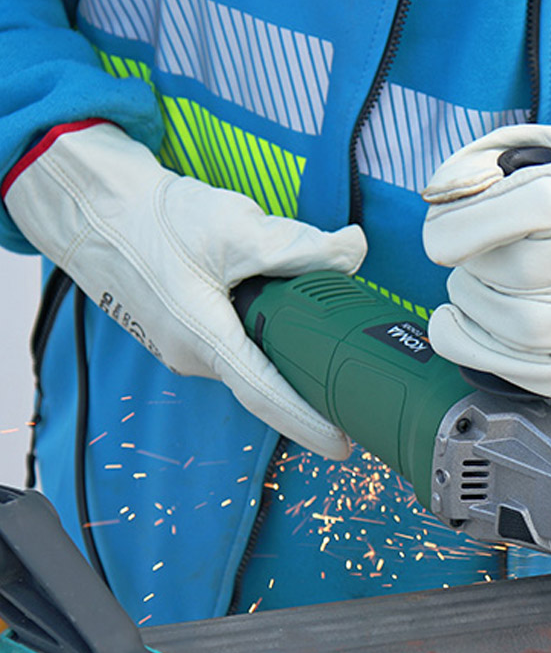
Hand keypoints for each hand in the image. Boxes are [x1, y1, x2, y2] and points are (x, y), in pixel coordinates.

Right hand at [4, 121, 366, 457]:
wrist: (93, 206)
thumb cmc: (154, 219)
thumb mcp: (233, 227)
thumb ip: (297, 245)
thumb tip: (353, 251)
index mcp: (204, 339)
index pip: (268, 396)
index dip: (309, 423)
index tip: (343, 446)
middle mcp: (193, 356)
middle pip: (266, 379)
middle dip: (310, 382)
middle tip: (356, 385)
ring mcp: (185, 347)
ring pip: (251, 356)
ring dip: (286, 347)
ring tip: (326, 337)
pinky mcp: (184, 331)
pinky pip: (235, 343)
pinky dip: (265, 334)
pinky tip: (284, 314)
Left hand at [422, 124, 550, 400]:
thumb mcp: (538, 160)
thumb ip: (481, 166)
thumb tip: (442, 203)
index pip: (539, 203)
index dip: (472, 220)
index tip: (438, 235)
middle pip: (519, 268)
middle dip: (471, 263)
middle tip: (473, 256)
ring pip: (514, 322)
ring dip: (470, 301)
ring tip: (474, 283)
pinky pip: (509, 365)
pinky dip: (462, 342)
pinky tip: (458, 319)